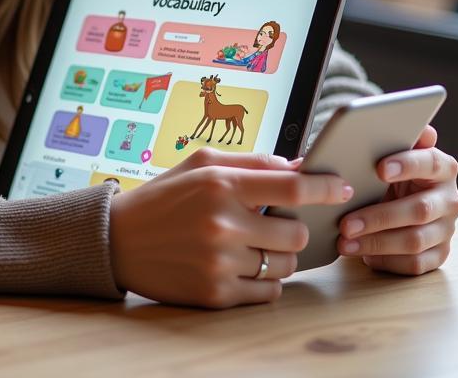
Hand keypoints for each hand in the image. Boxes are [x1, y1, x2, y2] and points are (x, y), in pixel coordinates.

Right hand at [108, 147, 351, 307]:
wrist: (118, 240)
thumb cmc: (164, 196)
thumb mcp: (201, 163)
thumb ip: (252, 162)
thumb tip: (300, 167)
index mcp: (220, 184)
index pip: (293, 188)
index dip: (325, 187)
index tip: (340, 187)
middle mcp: (223, 224)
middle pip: (297, 234)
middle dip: (295, 228)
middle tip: (276, 223)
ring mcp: (220, 263)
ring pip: (284, 266)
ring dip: (278, 255)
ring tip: (253, 244)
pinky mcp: (216, 295)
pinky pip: (268, 293)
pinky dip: (264, 280)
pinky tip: (242, 265)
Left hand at [338, 125, 457, 275]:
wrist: (397, 198)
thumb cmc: (387, 172)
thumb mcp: (385, 153)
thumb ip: (389, 138)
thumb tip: (396, 126)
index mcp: (441, 167)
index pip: (430, 162)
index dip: (407, 164)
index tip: (379, 169)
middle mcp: (449, 199)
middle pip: (419, 210)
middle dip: (378, 217)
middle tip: (346, 222)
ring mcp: (446, 229)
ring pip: (415, 240)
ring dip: (376, 242)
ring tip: (345, 241)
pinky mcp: (439, 254)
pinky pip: (415, 264)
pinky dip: (387, 260)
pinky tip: (363, 255)